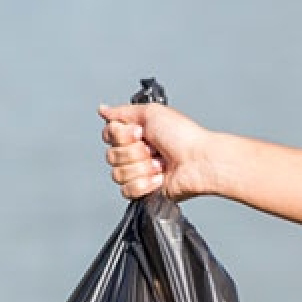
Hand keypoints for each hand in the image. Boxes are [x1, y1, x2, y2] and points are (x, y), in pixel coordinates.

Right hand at [98, 103, 212, 201]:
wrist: (197, 161)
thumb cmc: (183, 137)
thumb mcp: (151, 112)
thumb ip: (122, 112)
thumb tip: (103, 110)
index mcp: (135, 134)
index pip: (108, 135)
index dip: (122, 135)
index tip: (140, 132)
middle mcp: (135, 153)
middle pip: (111, 156)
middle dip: (134, 152)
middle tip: (154, 149)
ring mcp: (139, 173)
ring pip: (118, 174)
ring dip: (141, 168)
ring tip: (160, 164)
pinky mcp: (143, 191)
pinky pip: (127, 190)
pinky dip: (144, 184)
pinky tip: (159, 179)